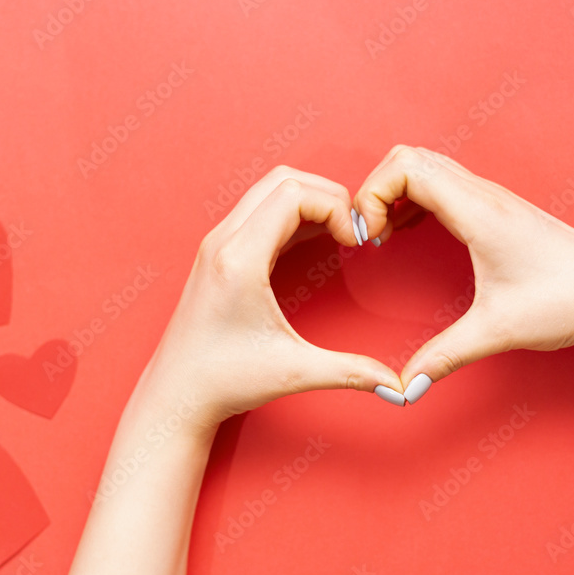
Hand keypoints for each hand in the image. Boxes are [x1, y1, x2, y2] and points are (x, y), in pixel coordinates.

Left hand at [140, 165, 404, 433]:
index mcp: (239, 259)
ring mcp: (216, 244)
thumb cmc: (223, 381)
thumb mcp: (294, 373)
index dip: (337, 206)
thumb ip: (351, 372)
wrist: (177, 393)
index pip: (294, 193)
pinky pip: (258, 211)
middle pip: (283, 180)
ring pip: (268, 190)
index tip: (357, 240)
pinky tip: (314, 241)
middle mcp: (222, 241)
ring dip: (308, 201)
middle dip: (328, 196)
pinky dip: (290, 214)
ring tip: (338, 234)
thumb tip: (396, 385)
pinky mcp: (216, 253)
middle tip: (353, 231)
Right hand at [353, 145, 573, 401]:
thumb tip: (404, 387)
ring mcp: (489, 198)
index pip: (407, 169)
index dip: (371, 194)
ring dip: (392, 192)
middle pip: (408, 157)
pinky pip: (439, 183)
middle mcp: (483, 195)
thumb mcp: (496, 332)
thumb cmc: (565, 304)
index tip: (365, 238)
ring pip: (423, 165)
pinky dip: (411, 199)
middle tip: (366, 235)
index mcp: (479, 213)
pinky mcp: (493, 208)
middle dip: (374, 190)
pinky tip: (405, 233)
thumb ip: (443, 357)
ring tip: (381, 234)